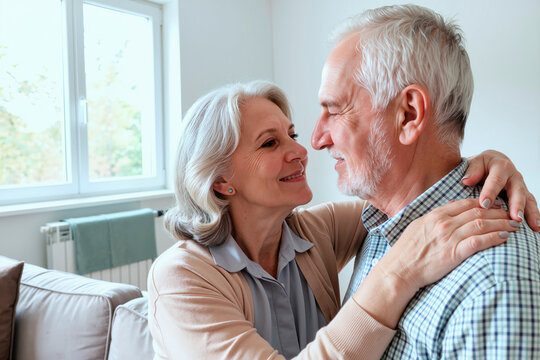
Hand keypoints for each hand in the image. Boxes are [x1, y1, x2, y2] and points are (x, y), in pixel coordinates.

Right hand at [384, 198, 518, 291]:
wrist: (400, 270)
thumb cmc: (406, 251)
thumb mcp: (418, 226)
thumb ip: (435, 215)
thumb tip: (451, 206)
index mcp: (435, 215)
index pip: (465, 204)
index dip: (483, 202)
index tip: (494, 204)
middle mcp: (444, 223)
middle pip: (478, 212)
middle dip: (497, 211)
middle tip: (510, 213)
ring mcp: (450, 237)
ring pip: (482, 224)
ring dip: (501, 223)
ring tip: (513, 225)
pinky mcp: (454, 253)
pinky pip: (479, 242)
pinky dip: (494, 237)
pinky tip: (504, 237)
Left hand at [464, 150, 539, 230]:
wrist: (493, 161)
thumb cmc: (482, 164)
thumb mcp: (475, 162)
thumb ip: (472, 170)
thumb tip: (466, 180)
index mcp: (500, 166)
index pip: (495, 180)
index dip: (490, 192)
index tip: (484, 204)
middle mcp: (514, 176)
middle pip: (517, 190)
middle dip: (517, 205)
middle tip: (515, 218)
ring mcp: (521, 185)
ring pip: (527, 199)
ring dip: (530, 213)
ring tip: (533, 227)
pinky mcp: (524, 194)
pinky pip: (531, 204)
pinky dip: (534, 215)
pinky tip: (536, 228)